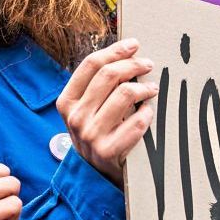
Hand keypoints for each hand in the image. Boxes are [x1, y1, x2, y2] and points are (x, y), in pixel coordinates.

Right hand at [56, 39, 157, 186]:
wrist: (95, 175)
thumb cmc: (96, 133)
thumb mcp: (86, 109)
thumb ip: (98, 85)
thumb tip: (127, 52)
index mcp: (67, 102)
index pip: (91, 65)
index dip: (115, 50)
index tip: (134, 45)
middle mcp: (76, 117)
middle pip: (109, 75)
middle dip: (133, 64)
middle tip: (148, 64)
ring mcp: (91, 135)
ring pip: (125, 94)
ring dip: (145, 88)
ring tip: (152, 88)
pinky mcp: (108, 150)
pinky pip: (137, 122)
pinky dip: (147, 114)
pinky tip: (149, 112)